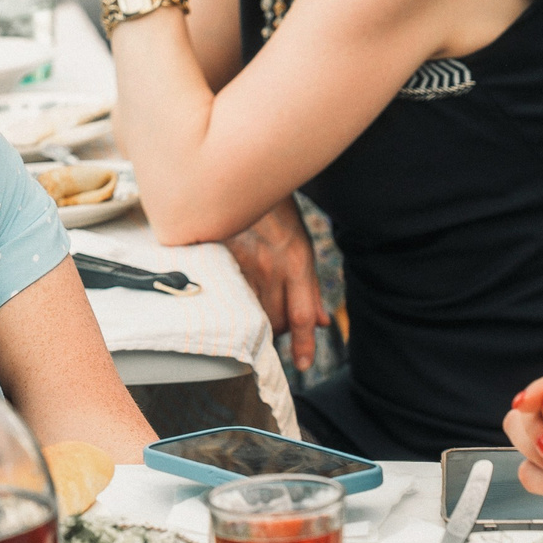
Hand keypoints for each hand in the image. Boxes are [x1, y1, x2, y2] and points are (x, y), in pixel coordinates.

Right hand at [227, 197, 327, 370]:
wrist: (243, 176)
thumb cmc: (277, 211)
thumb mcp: (301, 246)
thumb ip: (310, 288)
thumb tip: (323, 323)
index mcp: (297, 262)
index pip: (300, 315)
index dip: (302, 345)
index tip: (301, 366)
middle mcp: (272, 267)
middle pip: (276, 320)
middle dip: (279, 332)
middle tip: (276, 326)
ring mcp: (244, 265)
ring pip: (252, 312)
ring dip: (257, 322)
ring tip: (255, 313)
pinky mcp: (220, 261)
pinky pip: (228, 297)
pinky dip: (233, 306)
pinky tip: (231, 301)